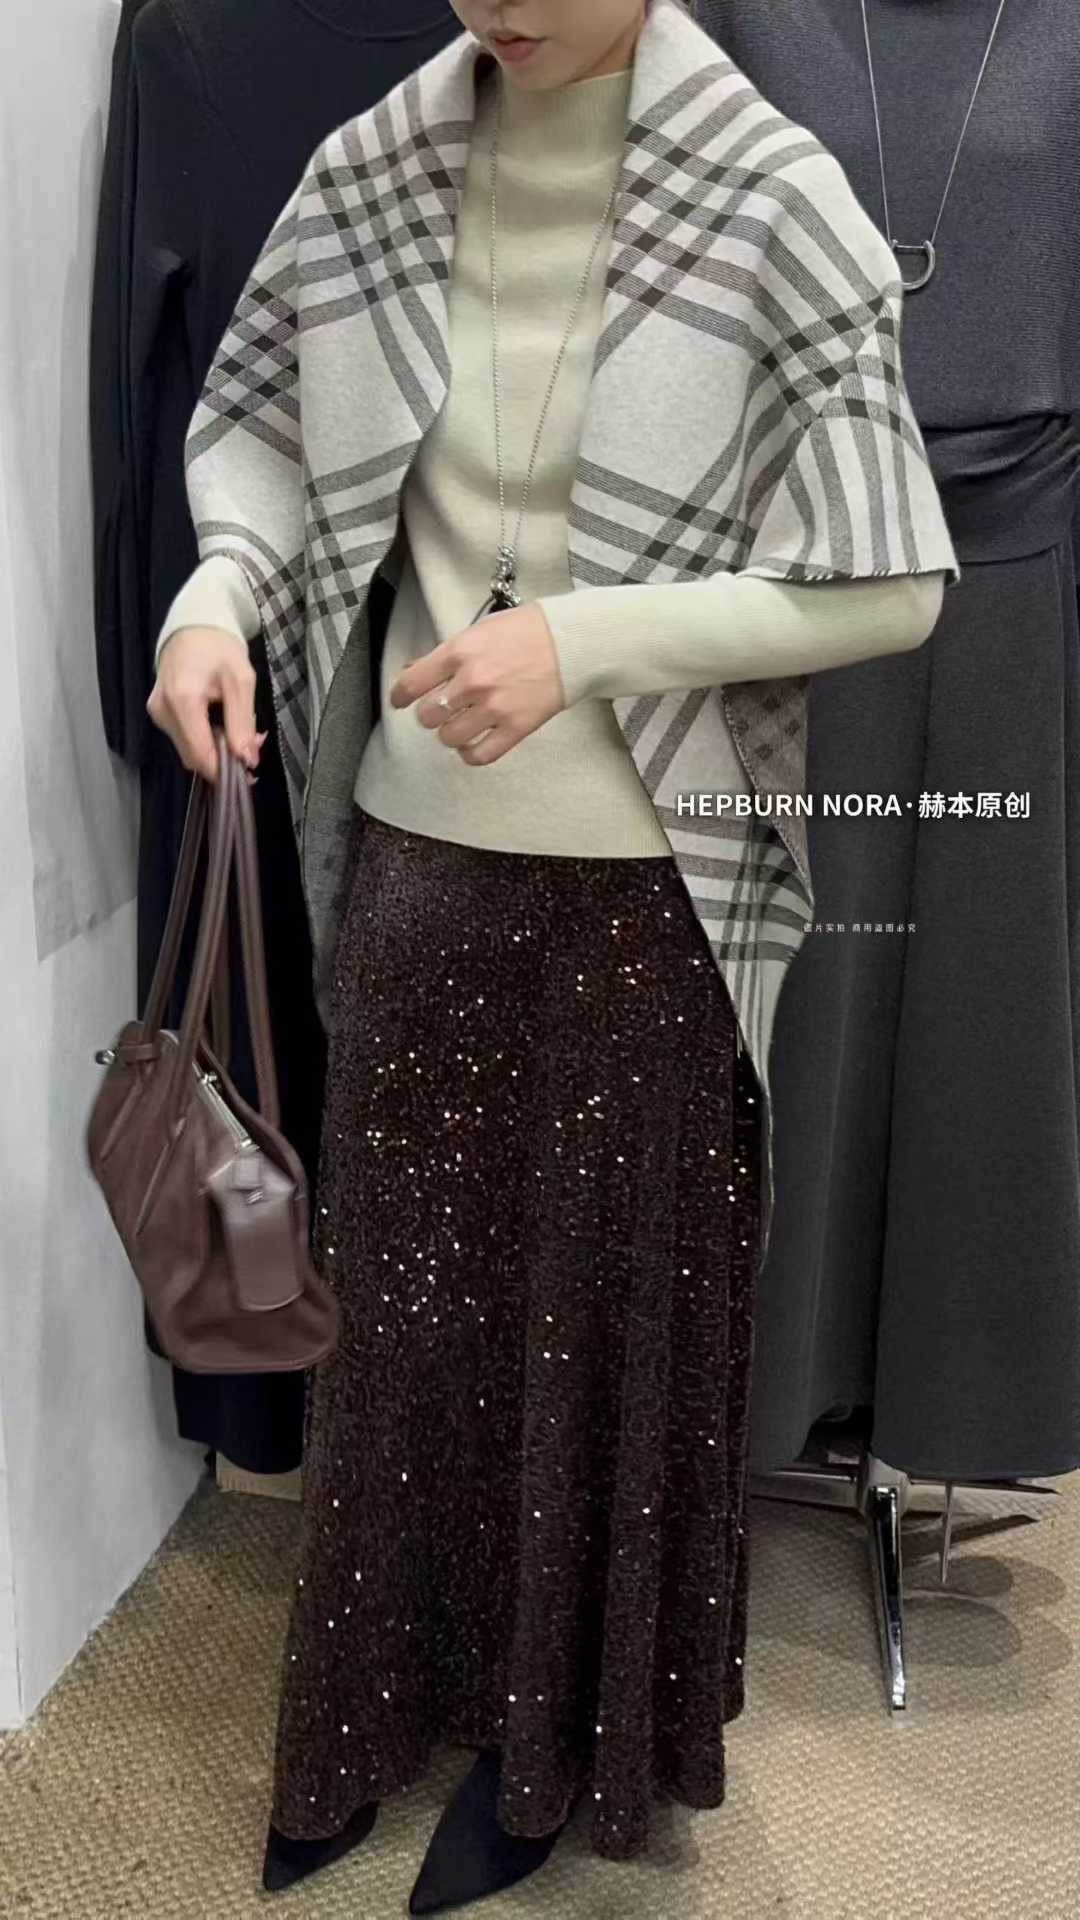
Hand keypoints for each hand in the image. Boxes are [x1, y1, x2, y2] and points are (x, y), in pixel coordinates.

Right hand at [147, 626, 264, 782]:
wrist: (194, 626)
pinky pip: (183, 738)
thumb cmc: (219, 648)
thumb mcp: (241, 680)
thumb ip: (242, 722)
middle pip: (194, 757)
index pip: (201, 754)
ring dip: (215, 751)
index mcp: (183, 699)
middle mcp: (163, 710)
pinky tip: (221, 726)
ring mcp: (157, 712)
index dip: (225, 770)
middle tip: (251, 746)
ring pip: (189, 751)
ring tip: (239, 733)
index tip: (249, 771)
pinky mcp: (159, 713)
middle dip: (224, 759)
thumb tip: (246, 759)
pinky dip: (204, 740)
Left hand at [388, 602, 565, 764]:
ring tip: (461, 724)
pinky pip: (479, 755)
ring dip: (450, 733)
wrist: (571, 643)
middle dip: (431, 713)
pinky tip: (472, 744)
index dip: (400, 696)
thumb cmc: (528, 631)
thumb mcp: (479, 631)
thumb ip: (446, 654)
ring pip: (449, 737)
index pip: (412, 683)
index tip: (400, 701)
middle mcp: (473, 681)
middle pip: (428, 715)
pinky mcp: (515, 728)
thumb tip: (415, 670)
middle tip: (441, 709)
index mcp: (460, 652)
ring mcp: (494, 707)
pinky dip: (470, 753)